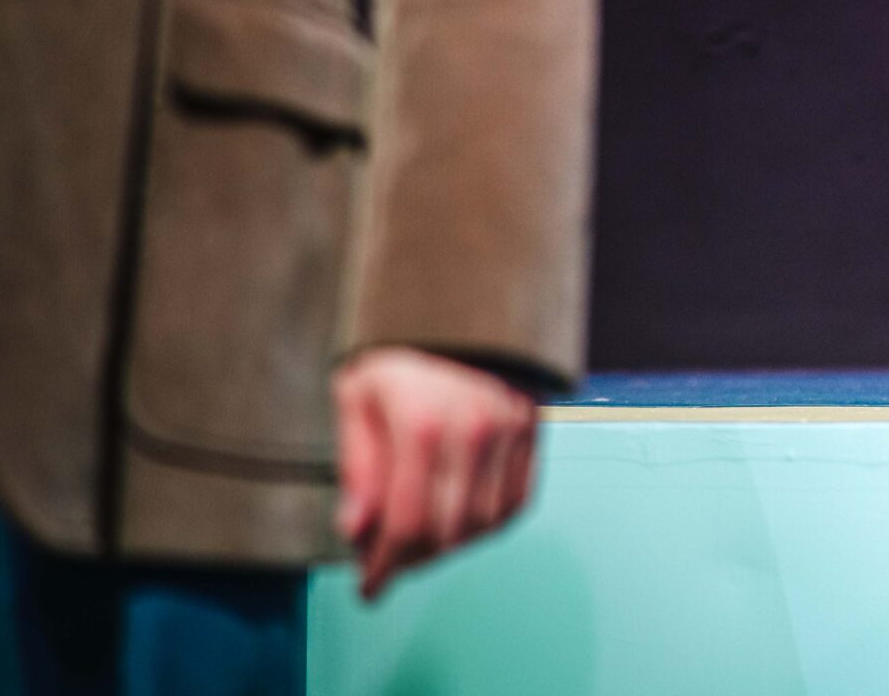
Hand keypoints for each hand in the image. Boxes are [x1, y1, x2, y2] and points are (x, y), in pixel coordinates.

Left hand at [333, 346, 539, 600]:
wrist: (461, 301)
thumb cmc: (400, 348)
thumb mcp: (355, 395)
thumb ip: (357, 466)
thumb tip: (356, 531)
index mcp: (420, 421)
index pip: (404, 523)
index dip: (384, 566)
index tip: (368, 587)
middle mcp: (473, 429)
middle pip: (444, 532)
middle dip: (411, 560)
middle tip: (388, 564)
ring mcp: (510, 430)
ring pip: (482, 525)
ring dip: (448, 547)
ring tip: (420, 540)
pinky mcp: (533, 430)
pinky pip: (515, 504)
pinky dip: (486, 525)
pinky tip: (459, 520)